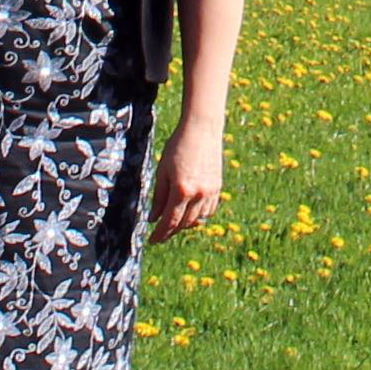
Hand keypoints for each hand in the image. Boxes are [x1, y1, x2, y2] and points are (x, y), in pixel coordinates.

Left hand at [150, 122, 224, 241]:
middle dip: (171, 231)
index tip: (152, 240)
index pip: (170, 221)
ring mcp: (210, 191)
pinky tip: (190, 213)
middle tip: (161, 234)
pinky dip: (199, 216)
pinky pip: (209, 210)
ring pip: (198, 219)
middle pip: (184, 223)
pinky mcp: (218, 187)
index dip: (160, 234)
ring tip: (174, 224)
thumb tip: (154, 218)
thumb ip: (158, 196)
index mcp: (181, 190)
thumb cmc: (177, 146)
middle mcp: (198, 194)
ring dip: (185, 225)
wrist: (202, 129)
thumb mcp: (162, 170)